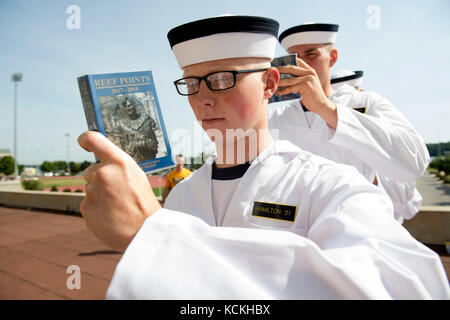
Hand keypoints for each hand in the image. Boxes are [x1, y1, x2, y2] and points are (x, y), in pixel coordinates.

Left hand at [78, 131, 160, 250]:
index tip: (83, 143)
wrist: (144, 230)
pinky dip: (96, 210)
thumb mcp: (136, 175)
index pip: (93, 139)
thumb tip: (100, 162)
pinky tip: (111, 216)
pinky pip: (87, 205)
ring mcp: (92, 192)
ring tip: (117, 207)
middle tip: (117, 192)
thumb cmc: (143, 202)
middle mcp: (102, 173)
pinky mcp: (85, 208)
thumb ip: (117, 166)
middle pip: (90, 171)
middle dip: (99, 179)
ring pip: (89, 190)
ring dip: (98, 196)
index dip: (85, 139)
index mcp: (119, 162)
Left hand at [276, 58, 337, 128]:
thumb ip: (300, 78)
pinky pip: (291, 88)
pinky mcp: (305, 86)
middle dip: (281, 69)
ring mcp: (308, 79)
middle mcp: (309, 73)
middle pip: (291, 68)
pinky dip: (284, 91)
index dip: (288, 61)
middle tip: (272, 71)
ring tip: (273, 84)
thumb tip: (286, 77)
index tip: (278, 63)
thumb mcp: (308, 83)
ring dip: (280, 82)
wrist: (321, 105)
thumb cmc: (312, 95)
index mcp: (310, 70)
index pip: (298, 61)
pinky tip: (279, 92)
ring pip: (290, 80)